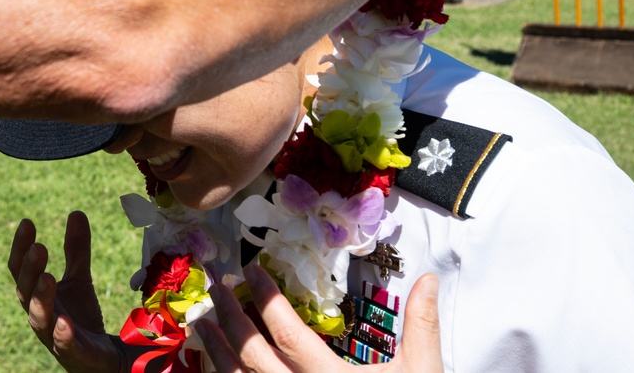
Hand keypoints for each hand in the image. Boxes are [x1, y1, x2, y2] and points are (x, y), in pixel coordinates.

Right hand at [9, 212, 124, 372]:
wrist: (102, 355)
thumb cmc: (80, 315)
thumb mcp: (79, 278)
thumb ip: (76, 250)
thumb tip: (76, 212)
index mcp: (37, 295)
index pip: (21, 270)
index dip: (20, 248)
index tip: (27, 223)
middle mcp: (39, 315)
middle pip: (25, 292)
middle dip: (30, 270)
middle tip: (39, 247)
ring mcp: (53, 336)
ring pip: (39, 319)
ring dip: (41, 298)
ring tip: (47, 278)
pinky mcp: (73, 354)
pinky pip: (64, 346)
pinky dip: (62, 335)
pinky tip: (65, 322)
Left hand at [196, 265, 442, 372]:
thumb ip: (421, 327)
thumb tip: (430, 279)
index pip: (287, 333)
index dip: (266, 298)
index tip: (252, 270)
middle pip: (251, 354)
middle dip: (230, 315)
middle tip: (217, 285)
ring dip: (217, 349)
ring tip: (204, 321)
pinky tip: (214, 365)